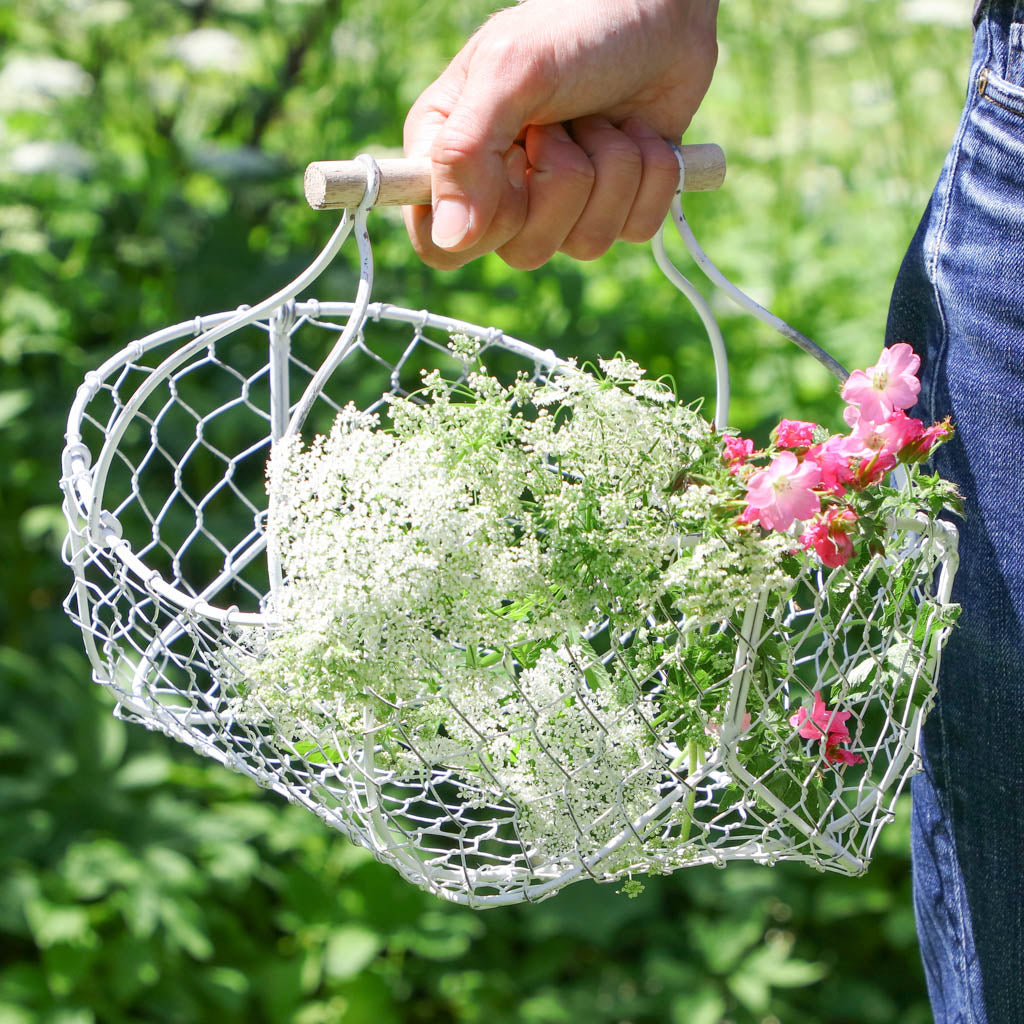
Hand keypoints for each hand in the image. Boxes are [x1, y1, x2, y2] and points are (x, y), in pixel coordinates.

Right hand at [403, 0, 718, 269]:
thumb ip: (466, 154)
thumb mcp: (508, 72)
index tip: (512, 167)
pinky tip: (639, 133)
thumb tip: (451, 239)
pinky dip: (650, 176)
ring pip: (586, 244)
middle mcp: (502, 193)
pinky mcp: (616, 208)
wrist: (660, 8)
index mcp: (452, 159)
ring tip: (603, 119)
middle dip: (562, 182)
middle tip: (562, 124)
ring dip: (612, 170)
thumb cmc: (574, 25)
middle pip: (523, 252)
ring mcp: (561, 208)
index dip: (481, 226)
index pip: (440, 245)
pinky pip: (635, 229)